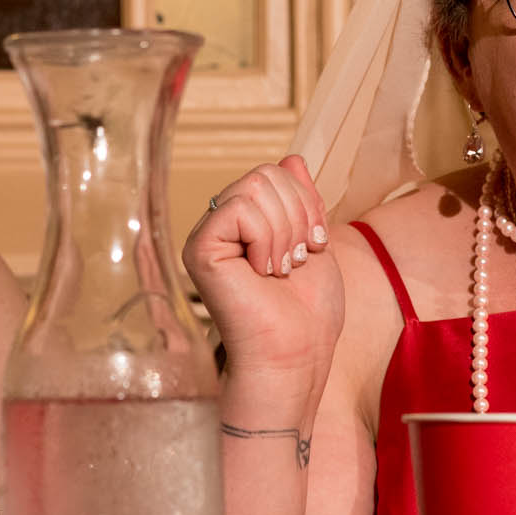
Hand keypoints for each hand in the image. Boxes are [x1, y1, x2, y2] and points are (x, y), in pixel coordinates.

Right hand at [182, 155, 344, 396]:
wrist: (293, 357)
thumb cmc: (307, 314)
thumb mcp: (316, 241)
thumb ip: (303, 200)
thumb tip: (293, 157)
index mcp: (248, 222)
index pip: (278, 172)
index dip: (306, 204)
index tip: (312, 246)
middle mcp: (222, 224)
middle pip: (267, 173)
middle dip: (298, 215)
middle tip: (296, 260)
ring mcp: (208, 235)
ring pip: (255, 186)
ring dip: (284, 231)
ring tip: (280, 269)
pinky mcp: (199, 248)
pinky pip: (238, 208)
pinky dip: (265, 239)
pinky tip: (262, 272)